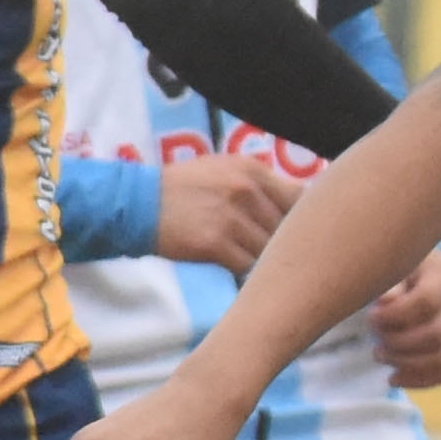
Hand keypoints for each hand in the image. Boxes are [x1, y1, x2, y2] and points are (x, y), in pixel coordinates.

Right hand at [153, 147, 293, 270]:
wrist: (138, 204)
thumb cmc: (183, 187)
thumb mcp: (223, 169)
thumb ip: (258, 182)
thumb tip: (299, 199)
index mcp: (252, 170)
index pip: (299, 197)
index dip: (302, 218)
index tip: (298, 230)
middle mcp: (246, 190)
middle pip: (286, 226)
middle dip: (281, 241)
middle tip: (272, 250)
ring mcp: (231, 217)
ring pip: (268, 248)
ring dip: (262, 257)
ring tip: (251, 258)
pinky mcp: (214, 244)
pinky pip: (247, 265)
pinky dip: (244, 270)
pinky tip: (234, 266)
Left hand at [367, 252, 440, 387]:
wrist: (414, 273)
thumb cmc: (398, 267)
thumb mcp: (391, 266)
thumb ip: (390, 282)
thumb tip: (386, 299)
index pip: (426, 301)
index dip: (395, 315)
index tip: (372, 316)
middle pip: (437, 333)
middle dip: (398, 342)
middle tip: (375, 337)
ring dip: (406, 363)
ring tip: (379, 355)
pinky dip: (418, 381)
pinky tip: (393, 378)